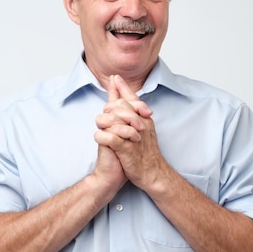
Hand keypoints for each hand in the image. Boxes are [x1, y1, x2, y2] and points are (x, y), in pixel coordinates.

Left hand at [95, 75, 167, 190]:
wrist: (153, 173)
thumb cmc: (145, 153)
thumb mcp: (143, 131)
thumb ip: (134, 116)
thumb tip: (126, 102)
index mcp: (144, 119)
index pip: (133, 99)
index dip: (123, 88)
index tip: (114, 77)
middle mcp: (141, 125)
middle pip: (121, 106)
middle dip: (109, 108)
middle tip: (104, 114)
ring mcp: (133, 137)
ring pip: (114, 120)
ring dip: (103, 122)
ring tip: (100, 127)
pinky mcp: (127, 150)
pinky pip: (111, 138)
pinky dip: (102, 137)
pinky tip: (98, 138)